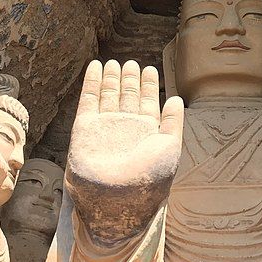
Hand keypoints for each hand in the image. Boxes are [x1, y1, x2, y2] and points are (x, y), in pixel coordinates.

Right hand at [66, 60, 183, 241]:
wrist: (116, 199)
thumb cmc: (149, 177)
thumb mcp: (170, 147)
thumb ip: (173, 121)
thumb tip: (176, 98)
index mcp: (147, 132)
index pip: (148, 102)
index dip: (149, 85)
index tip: (149, 69)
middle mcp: (126, 127)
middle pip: (128, 96)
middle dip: (130, 79)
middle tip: (131, 62)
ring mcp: (106, 126)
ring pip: (109, 94)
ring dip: (112, 78)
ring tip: (115, 62)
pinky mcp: (85, 127)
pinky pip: (89, 99)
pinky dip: (92, 82)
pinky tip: (96, 67)